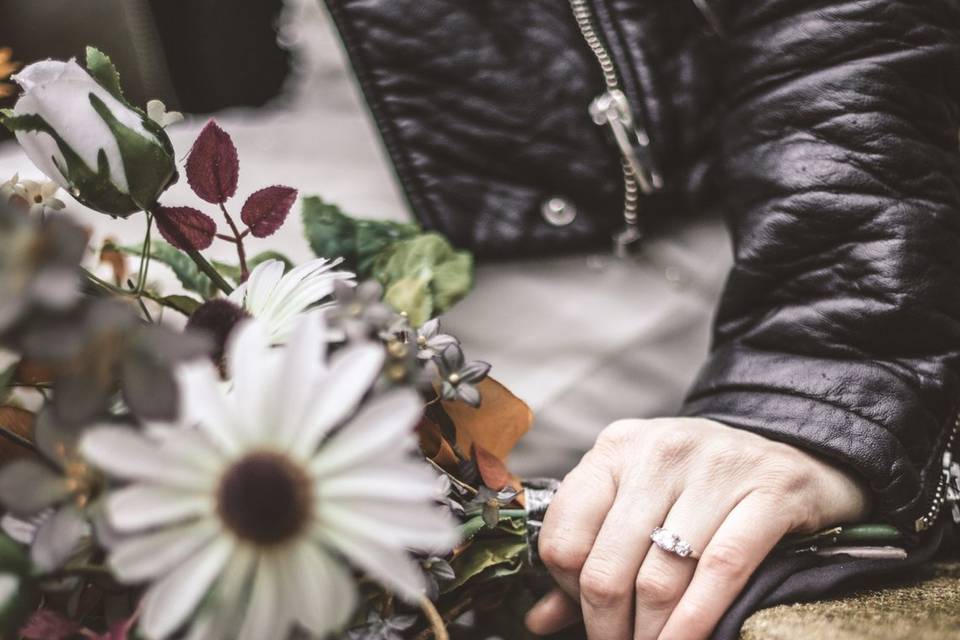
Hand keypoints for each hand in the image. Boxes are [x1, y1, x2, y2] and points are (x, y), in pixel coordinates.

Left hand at [526, 417, 869, 639]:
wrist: (801, 452)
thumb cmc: (703, 487)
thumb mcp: (639, 503)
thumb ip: (589, 555)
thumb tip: (537, 620)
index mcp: (615, 449)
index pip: (563, 536)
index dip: (567, 590)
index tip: (588, 614)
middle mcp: (658, 450)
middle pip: (607, 565)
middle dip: (608, 627)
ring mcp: (715, 466)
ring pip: (661, 576)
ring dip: (651, 634)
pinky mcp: (769, 489)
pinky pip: (721, 569)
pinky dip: (697, 620)